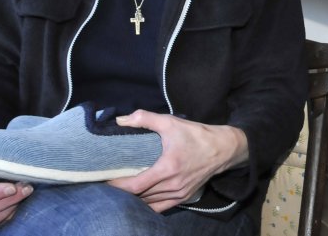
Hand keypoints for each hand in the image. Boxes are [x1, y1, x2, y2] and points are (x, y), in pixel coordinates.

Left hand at [108, 110, 247, 212]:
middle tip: (107, 183)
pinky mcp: (183, 197)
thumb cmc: (197, 135)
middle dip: (121, 192)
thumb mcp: (171, 123)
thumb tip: (122, 119)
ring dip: (133, 199)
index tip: (104, 179)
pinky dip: (147, 205)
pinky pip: (160, 207)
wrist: (223, 149)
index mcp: (167, 168)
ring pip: (148, 204)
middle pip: (139, 197)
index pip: (134, 186)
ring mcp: (178, 194)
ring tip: (120, 190)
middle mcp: (172, 185)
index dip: (117, 186)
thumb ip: (146, 119)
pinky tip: (139, 198)